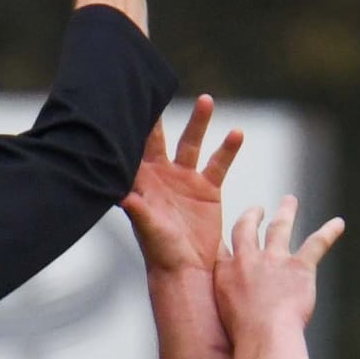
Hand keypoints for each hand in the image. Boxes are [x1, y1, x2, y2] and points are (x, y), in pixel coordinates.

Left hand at [124, 97, 244, 274]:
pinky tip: (237, 133)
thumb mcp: (149, 229)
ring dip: (199, 122)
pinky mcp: (208, 188)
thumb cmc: (161, 252)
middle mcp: (162, 175)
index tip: (129, 99)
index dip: (132, 125)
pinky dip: (228, 148)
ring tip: (207, 100)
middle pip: (160, 137)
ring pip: (192, 143)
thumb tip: (122, 195)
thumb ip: (138, 210)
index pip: (134, 147)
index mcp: (142, 181)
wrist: (187, 270)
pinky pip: (219, 163)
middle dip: (161, 114)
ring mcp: (185, 179)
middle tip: (160, 88)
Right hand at [213, 197, 343, 342]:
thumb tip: (234, 304)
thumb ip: (226, 299)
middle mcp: (248, 259)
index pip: (221, 247)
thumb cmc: (245, 336)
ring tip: (290, 201)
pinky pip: (317, 243)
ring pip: (280, 227)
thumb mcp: (221, 315)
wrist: (265, 336)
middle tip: (257, 209)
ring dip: (286, 212)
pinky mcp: (300, 266)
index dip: (224, 238)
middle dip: (252, 216)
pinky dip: (329, 232)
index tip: (226, 234)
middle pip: (247, 228)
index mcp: (226, 272)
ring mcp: (275, 260)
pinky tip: (339, 223)